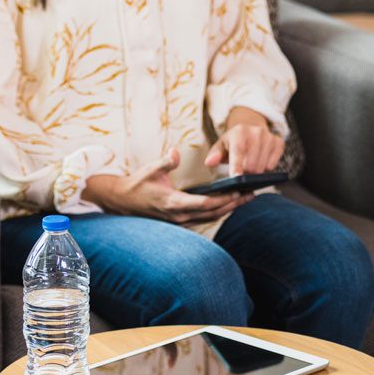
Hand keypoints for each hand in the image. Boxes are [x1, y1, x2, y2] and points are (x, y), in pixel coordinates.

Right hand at [83, 149, 251, 223]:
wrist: (122, 201)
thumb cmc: (137, 184)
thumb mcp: (150, 170)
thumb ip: (165, 162)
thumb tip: (175, 152)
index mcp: (173, 203)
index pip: (205, 204)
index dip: (223, 199)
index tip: (238, 191)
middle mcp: (179, 216)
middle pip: (213, 213)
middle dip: (233, 204)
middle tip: (251, 194)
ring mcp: (180, 221)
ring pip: (211, 218)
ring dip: (229, 209)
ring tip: (246, 198)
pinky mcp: (181, 222)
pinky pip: (204, 218)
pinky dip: (218, 211)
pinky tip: (230, 203)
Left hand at [205, 106, 283, 174]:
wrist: (251, 128)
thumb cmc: (234, 141)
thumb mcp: (221, 145)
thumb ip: (214, 155)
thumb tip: (209, 162)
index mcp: (239, 132)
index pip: (238, 151)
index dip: (237, 166)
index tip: (236, 178)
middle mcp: (256, 132)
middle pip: (252, 163)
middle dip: (246, 172)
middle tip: (242, 169)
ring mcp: (269, 137)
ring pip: (263, 166)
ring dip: (255, 171)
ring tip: (250, 164)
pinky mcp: (279, 142)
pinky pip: (273, 165)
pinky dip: (266, 168)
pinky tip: (261, 161)